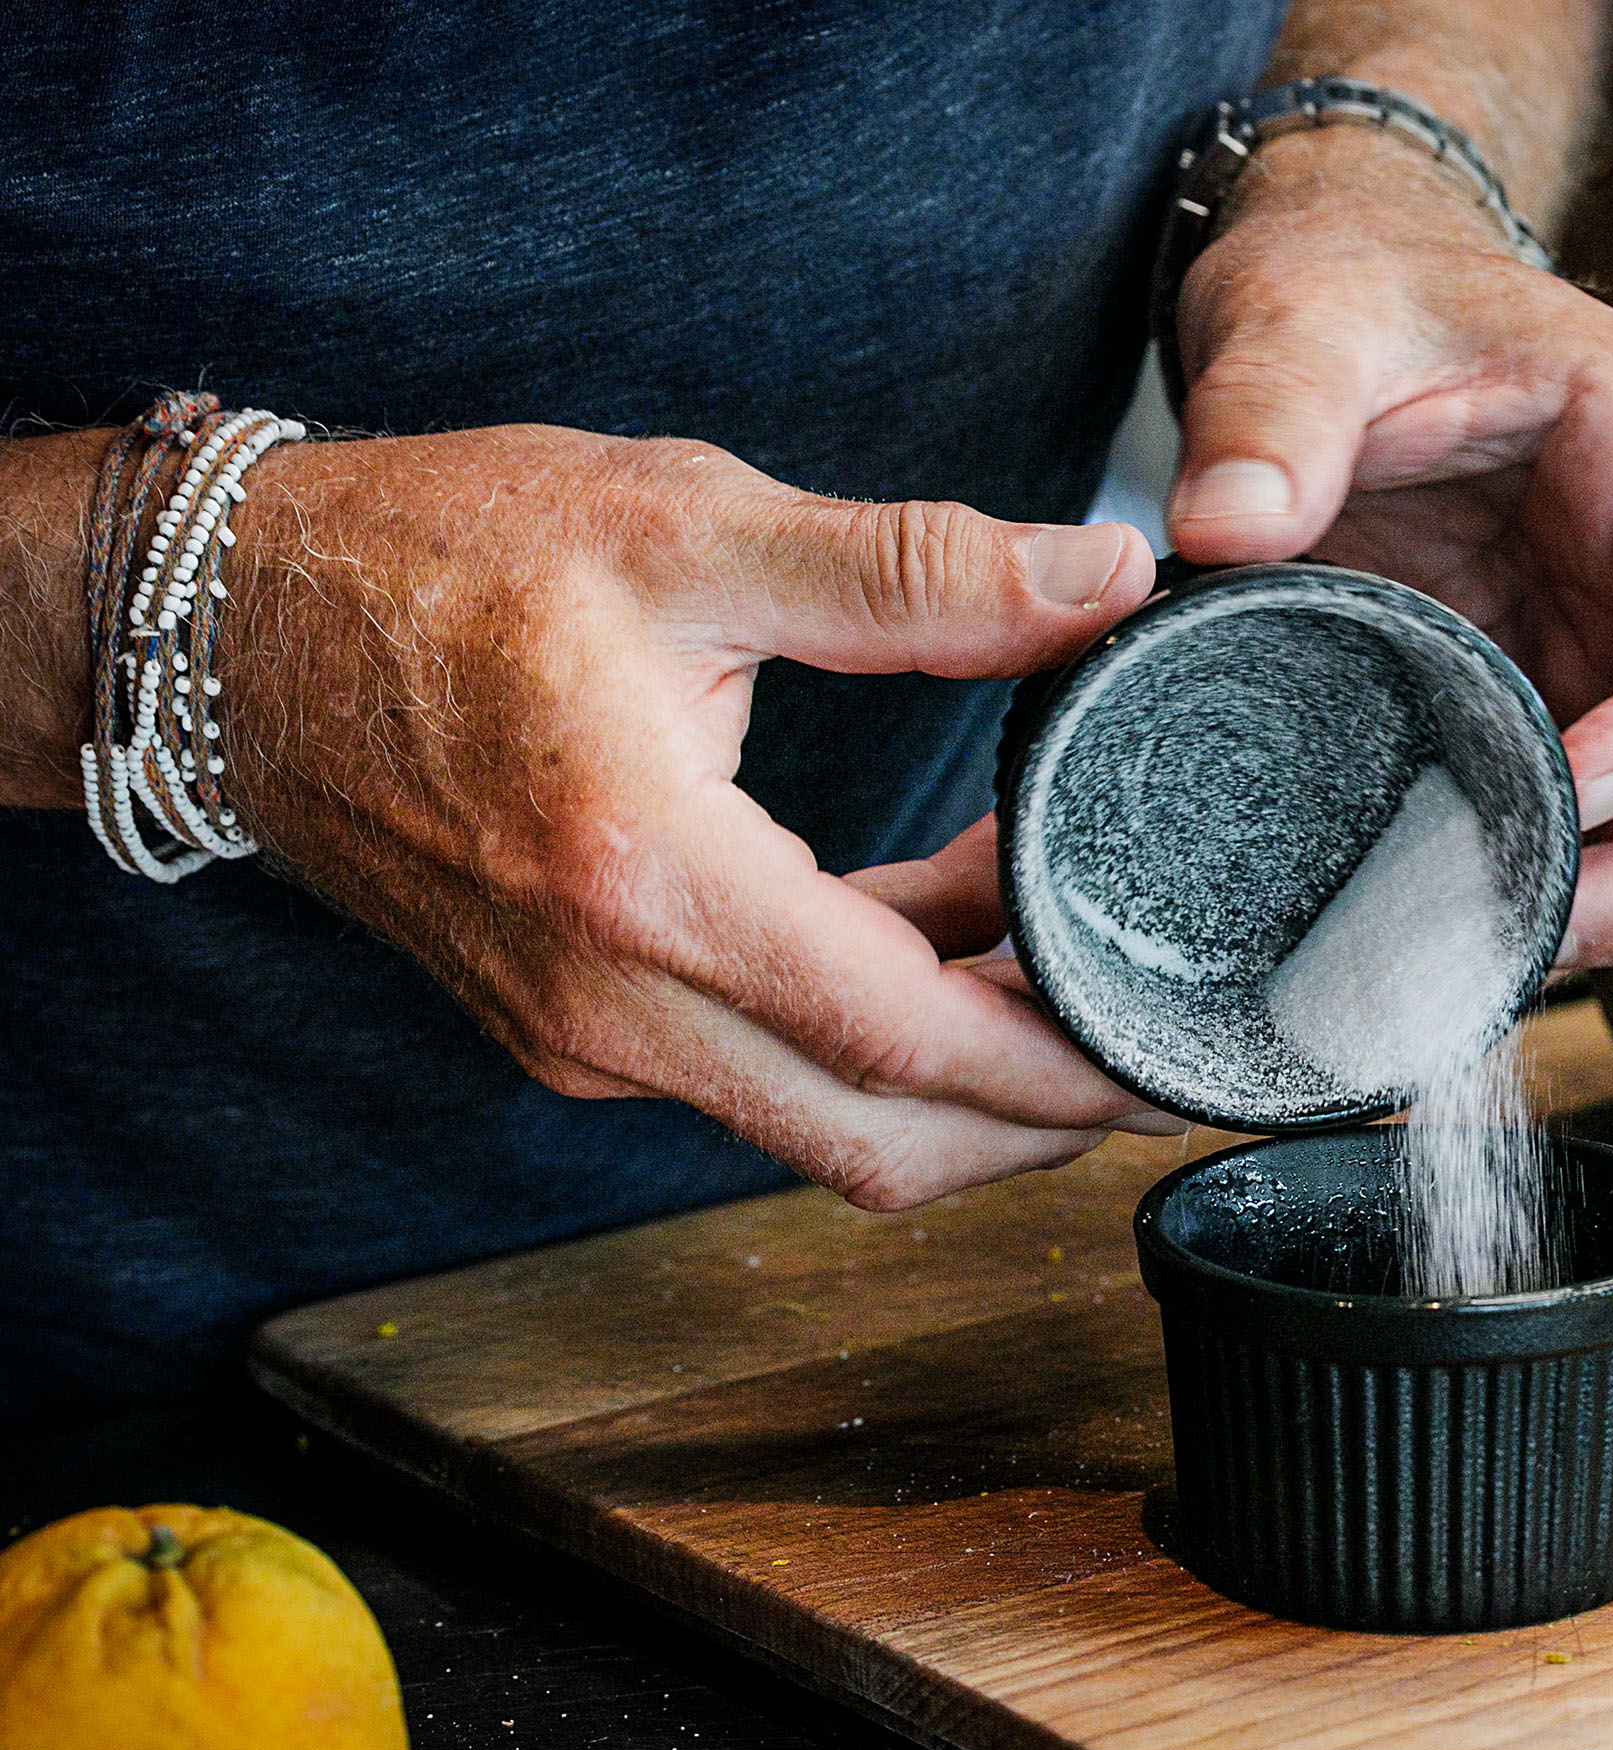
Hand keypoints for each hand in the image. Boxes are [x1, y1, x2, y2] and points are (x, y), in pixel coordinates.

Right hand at [221, 425, 1168, 1207]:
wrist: (230, 630)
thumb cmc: (439, 560)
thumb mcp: (688, 528)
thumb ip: (910, 570)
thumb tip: (1099, 582)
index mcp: (646, 880)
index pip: (904, 1040)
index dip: (1057, 1070)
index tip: (1168, 1059)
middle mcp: (607, 1003)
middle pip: (876, 1144)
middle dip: (1034, 1126)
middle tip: (1153, 1055)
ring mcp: (580, 1035)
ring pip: (820, 1126)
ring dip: (955, 1071)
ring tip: (1060, 942)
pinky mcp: (568, 1029)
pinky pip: (756, 1075)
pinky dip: (866, 1034)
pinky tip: (939, 921)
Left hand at [1163, 129, 1612, 967]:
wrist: (1331, 301)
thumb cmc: (1348, 287)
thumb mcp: (1299, 317)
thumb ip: (1266, 414)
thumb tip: (1219, 533)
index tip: (1580, 786)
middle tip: (1537, 929)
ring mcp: (1611, 646)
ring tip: (1491, 953)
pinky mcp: (1546, 702)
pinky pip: (1591, 821)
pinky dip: (1548, 889)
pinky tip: (1454, 933)